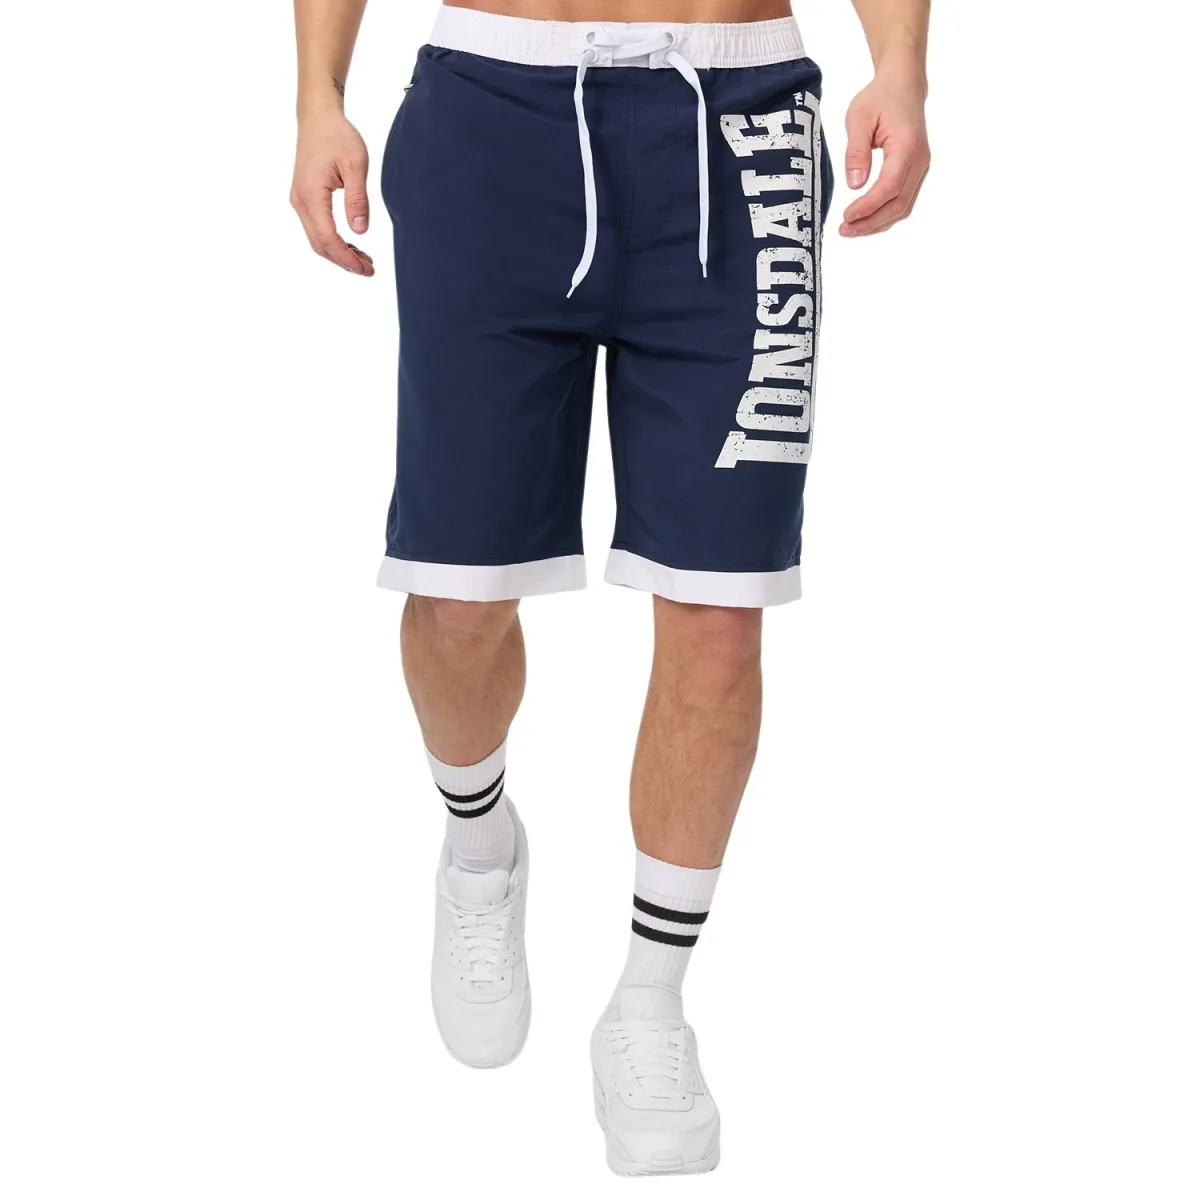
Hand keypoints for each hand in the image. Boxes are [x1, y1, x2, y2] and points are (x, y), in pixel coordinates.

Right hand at [290, 112, 374, 275]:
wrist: (318, 117)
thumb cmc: (338, 136)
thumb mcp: (356, 165)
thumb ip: (358, 200)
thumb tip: (360, 232)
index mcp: (312, 194)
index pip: (328, 238)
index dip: (347, 258)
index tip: (366, 269)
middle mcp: (301, 201)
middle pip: (320, 244)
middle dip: (344, 261)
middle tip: (369, 270)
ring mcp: (300, 200)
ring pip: (317, 239)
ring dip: (339, 253)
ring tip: (365, 261)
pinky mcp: (304, 198)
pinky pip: (317, 228)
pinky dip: (333, 241)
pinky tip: (353, 245)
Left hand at [840, 69, 930, 237]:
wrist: (904, 86)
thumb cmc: (880, 98)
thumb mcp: (859, 118)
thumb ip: (856, 152)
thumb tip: (854, 185)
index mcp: (907, 146)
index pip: (889, 187)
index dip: (868, 207)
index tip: (845, 217)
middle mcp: (920, 160)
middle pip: (899, 204)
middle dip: (871, 222)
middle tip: (844, 230)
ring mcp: (921, 168)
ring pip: (903, 207)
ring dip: (878, 224)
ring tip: (851, 230)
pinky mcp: (916, 172)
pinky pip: (904, 201)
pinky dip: (885, 215)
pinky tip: (866, 220)